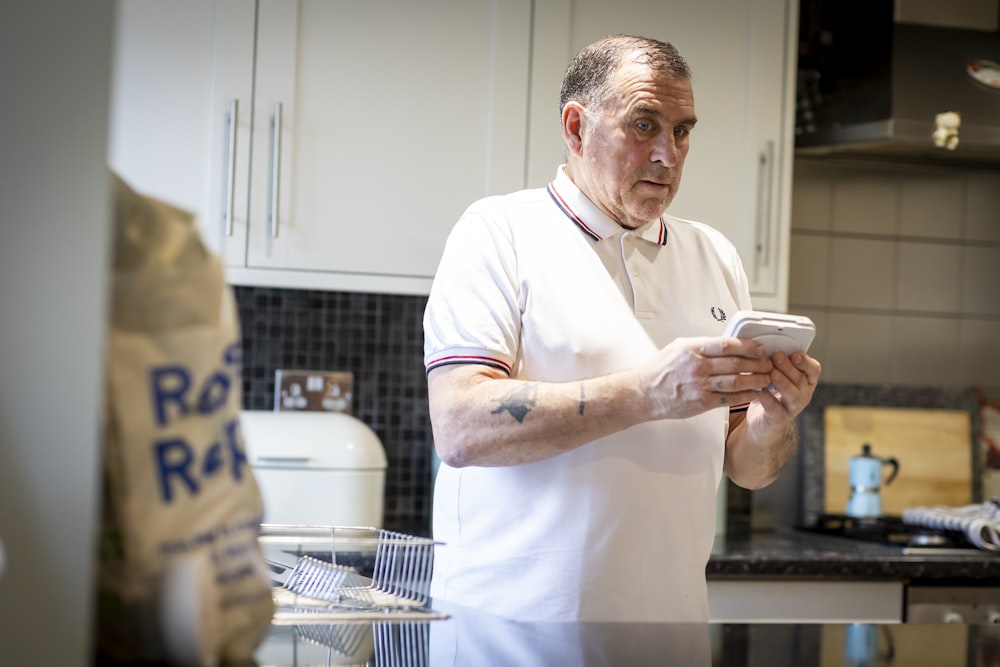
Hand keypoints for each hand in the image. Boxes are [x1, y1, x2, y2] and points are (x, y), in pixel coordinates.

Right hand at [639, 336, 774, 419]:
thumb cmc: (659, 371)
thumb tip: (724, 343)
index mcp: (692, 350)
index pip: (727, 345)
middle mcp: (697, 367)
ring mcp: (700, 386)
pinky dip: (745, 396)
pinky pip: (730, 398)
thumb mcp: (677, 348)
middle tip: (768, 363)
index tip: (759, 348)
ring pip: (737, 382)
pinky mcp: (702, 402)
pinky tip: (754, 393)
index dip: (748, 346)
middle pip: (736, 364)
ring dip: (756, 380)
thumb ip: (701, 345)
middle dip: (757, 363)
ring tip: (766, 378)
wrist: (644, 393)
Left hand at [746, 349, 821, 435]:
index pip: (813, 369)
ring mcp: (792, 407)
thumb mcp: (777, 376)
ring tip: (772, 373)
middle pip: (801, 379)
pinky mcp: (779, 418)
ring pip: (792, 394)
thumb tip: (766, 346)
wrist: (764, 422)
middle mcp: (803, 394)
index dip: (805, 361)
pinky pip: (775, 408)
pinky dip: (768, 398)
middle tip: (777, 356)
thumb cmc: (771, 394)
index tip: (794, 353)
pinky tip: (761, 391)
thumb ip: (776, 363)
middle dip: (789, 366)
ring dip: (782, 381)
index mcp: (806, 381)